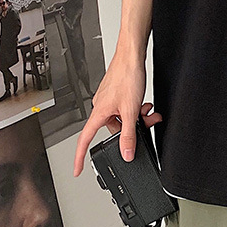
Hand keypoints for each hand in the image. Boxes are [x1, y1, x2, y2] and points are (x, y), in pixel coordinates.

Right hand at [72, 49, 161, 176]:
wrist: (132, 55)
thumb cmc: (127, 76)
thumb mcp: (131, 110)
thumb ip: (129, 134)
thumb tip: (126, 153)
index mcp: (99, 113)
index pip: (85, 140)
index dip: (79, 157)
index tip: (77, 170)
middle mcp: (101, 106)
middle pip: (113, 128)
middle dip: (131, 128)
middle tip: (146, 124)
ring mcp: (108, 99)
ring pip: (122, 117)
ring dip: (136, 117)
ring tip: (149, 112)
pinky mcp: (116, 92)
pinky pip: (124, 107)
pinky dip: (135, 108)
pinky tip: (145, 104)